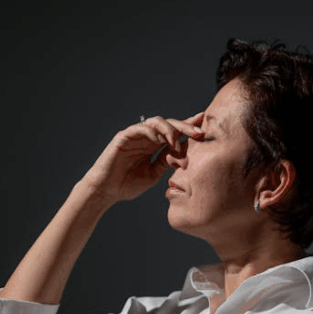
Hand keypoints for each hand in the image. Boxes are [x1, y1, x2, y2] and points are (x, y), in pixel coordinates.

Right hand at [81, 112, 203, 203]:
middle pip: (170, 124)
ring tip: (178, 141)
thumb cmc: (127, 185)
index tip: (206, 128)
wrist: (106, 191)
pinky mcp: (124, 136)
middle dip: (186, 126)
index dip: (189, 128)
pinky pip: (140, 127)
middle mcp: (147, 138)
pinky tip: (161, 140)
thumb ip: (166, 162)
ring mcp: (135, 136)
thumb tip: (186, 155)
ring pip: (157, 122)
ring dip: (170, 130)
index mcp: (154, 146)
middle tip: (199, 131)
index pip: (175, 134)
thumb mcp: (154, 174)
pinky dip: (153, 131)